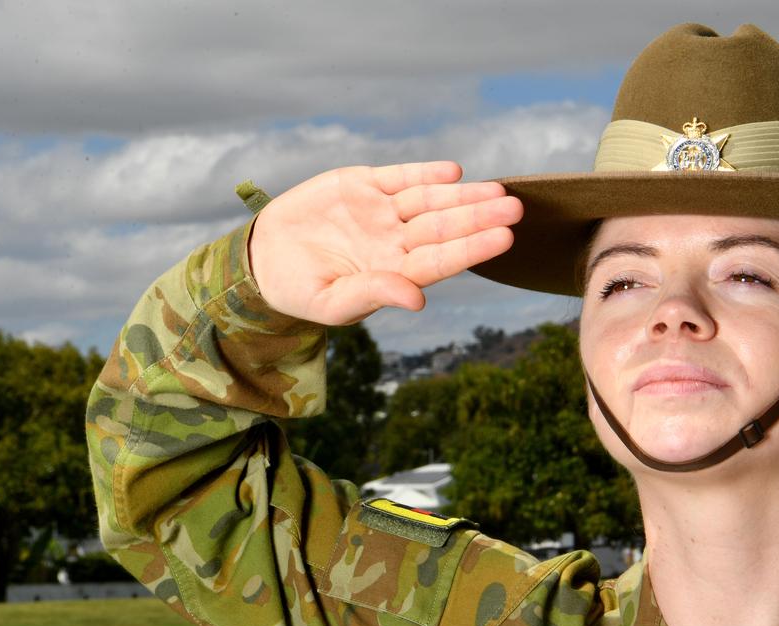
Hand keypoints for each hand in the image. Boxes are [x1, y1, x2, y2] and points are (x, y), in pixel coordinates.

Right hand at [248, 161, 521, 325]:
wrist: (262, 257)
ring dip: (463, 195)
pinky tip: (453, 172)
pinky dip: (425, 174)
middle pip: (445, 228)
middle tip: (515, 207)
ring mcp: (382, 212)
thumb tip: (418, 299)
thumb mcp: (332, 300)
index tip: (505, 238)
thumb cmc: (299, 289)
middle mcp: (396, 241)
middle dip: (480, 217)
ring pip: (430, 201)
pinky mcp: (363, 185)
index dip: (473, 248)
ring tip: (496, 190)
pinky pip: (401, 177)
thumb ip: (374, 295)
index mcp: (394, 273)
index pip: (443, 260)